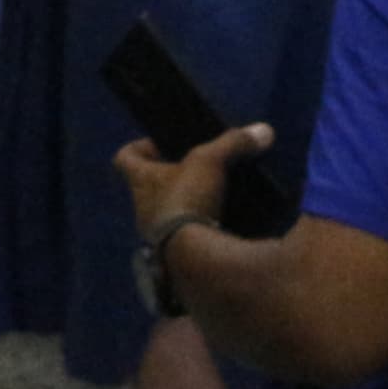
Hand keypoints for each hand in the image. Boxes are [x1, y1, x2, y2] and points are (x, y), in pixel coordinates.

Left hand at [114, 118, 275, 245]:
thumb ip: (233, 143)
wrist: (193, 258)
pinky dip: (201, 228)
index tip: (161, 143)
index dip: (139, 148)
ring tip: (215, 194)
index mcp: (140, 180)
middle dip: (172, 176)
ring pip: (168, 212)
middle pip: (149, 185)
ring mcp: (157, 235)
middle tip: (198, 168)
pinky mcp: (175, 255)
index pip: (124, 157)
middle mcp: (142, 207)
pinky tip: (223, 223)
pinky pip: (186, 236)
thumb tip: (263, 130)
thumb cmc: (188, 199)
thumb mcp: (210, 162)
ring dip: (187, 204)